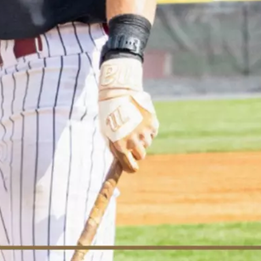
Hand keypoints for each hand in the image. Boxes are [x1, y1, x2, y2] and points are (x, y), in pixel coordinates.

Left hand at [98, 57, 159, 171]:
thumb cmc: (108, 114)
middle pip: (141, 156)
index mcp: (119, 145)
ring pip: (146, 143)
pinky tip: (138, 119)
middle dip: (136, 151)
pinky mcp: (153, 124)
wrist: (118, 93)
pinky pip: (151, 133)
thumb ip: (115, 147)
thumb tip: (122, 161)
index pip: (130, 166)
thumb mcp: (107, 132)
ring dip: (141, 138)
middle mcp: (133, 141)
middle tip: (130, 140)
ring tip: (132, 124)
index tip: (131, 166)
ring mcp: (144, 133)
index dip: (131, 167)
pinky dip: (147, 129)